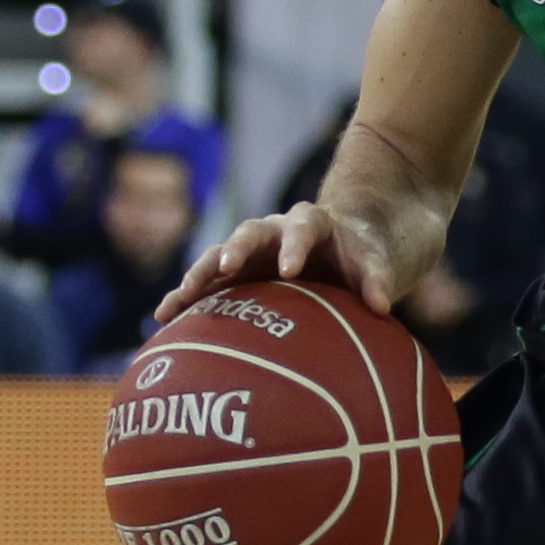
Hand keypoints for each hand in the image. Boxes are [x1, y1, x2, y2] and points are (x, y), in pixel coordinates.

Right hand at [175, 196, 412, 321]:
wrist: (337, 248)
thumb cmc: (357, 257)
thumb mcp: (372, 262)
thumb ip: (376, 278)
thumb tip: (382, 305)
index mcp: (311, 224)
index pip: (304, 228)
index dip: (295, 246)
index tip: (290, 269)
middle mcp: (273, 232)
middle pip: (249, 233)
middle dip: (235, 250)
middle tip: (224, 269)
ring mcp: (249, 252)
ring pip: (219, 258)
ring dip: (199, 277)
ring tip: (176, 303)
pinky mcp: (233, 274)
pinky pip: (206, 284)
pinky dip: (186, 298)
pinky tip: (162, 320)